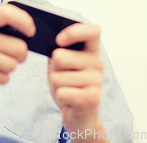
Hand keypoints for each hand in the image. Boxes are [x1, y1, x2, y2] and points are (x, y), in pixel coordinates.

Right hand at [0, 4, 35, 94]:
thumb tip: (25, 31)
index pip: (8, 13)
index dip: (25, 21)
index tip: (31, 31)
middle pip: (18, 47)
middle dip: (21, 54)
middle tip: (15, 55)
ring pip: (13, 65)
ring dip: (9, 67)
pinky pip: (3, 78)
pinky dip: (1, 78)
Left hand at [48, 23, 105, 139]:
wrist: (80, 117)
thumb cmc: (68, 85)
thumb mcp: (61, 65)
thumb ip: (58, 50)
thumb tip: (48, 41)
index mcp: (91, 50)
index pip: (92, 31)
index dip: (74, 31)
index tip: (59, 40)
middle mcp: (98, 63)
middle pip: (60, 57)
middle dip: (53, 70)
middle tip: (63, 78)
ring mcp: (97, 81)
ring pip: (57, 77)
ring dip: (56, 86)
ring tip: (67, 90)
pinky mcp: (93, 98)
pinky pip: (61, 92)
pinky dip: (60, 97)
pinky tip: (70, 101)